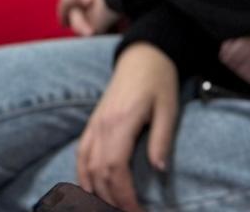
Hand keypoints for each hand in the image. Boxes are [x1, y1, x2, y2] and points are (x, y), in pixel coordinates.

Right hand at [76, 44, 179, 211]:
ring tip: (108, 208)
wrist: (142, 55)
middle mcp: (102, 125)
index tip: (136, 211)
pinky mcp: (92, 123)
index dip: (123, 196)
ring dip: (95, 192)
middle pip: (99, 173)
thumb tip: (160, 169)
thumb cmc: (159, 80)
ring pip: (86, 167)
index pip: (115, 169)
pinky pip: (81, 155)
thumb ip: (162, 139)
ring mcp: (94, 124)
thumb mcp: (168, 107)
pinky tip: (88, 191)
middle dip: (111, 201)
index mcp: (121, 122)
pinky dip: (82, 176)